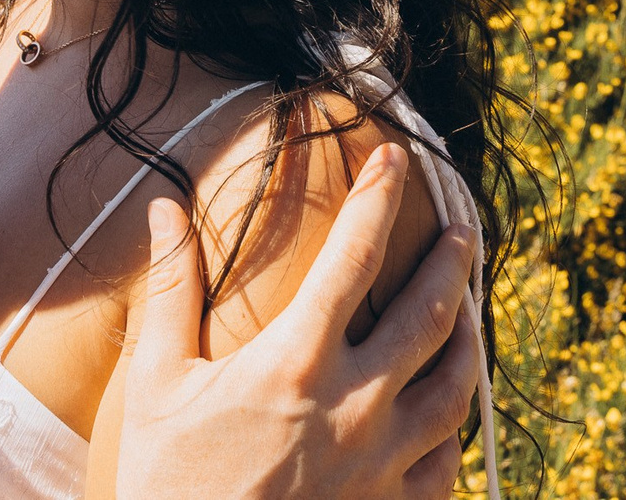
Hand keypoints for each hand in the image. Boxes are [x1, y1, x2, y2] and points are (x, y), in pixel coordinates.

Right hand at [116, 144, 481, 499]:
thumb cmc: (168, 483)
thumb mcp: (156, 383)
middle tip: (462, 231)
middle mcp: (355, 406)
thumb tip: (166, 210)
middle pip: (428, 315)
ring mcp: (381, 465)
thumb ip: (171, 291)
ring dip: (467, 343)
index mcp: (298, 362)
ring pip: (455, 391)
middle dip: (450, 263)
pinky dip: (452, 434)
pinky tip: (448, 418)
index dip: (379, 197)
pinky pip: (444, 467)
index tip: (394, 158)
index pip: (355, 255)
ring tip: (469, 315)